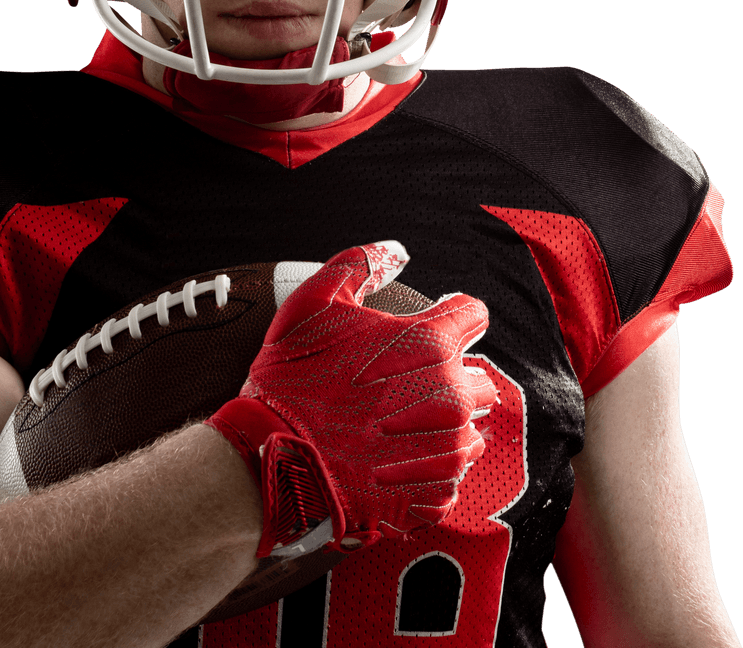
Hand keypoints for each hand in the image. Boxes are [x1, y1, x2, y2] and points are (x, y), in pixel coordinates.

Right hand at [206, 241, 496, 555]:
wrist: (272, 460)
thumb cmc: (292, 379)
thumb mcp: (315, 303)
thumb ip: (361, 265)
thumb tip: (396, 252)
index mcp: (430, 344)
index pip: (473, 314)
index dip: (453, 312)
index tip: (437, 320)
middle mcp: (450, 398)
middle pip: (478, 379)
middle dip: (450, 375)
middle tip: (404, 382)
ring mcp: (445, 453)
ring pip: (467, 432)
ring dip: (441, 425)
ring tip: (394, 426)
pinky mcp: (433, 498)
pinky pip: (447, 479)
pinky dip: (425, 470)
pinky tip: (388, 461)